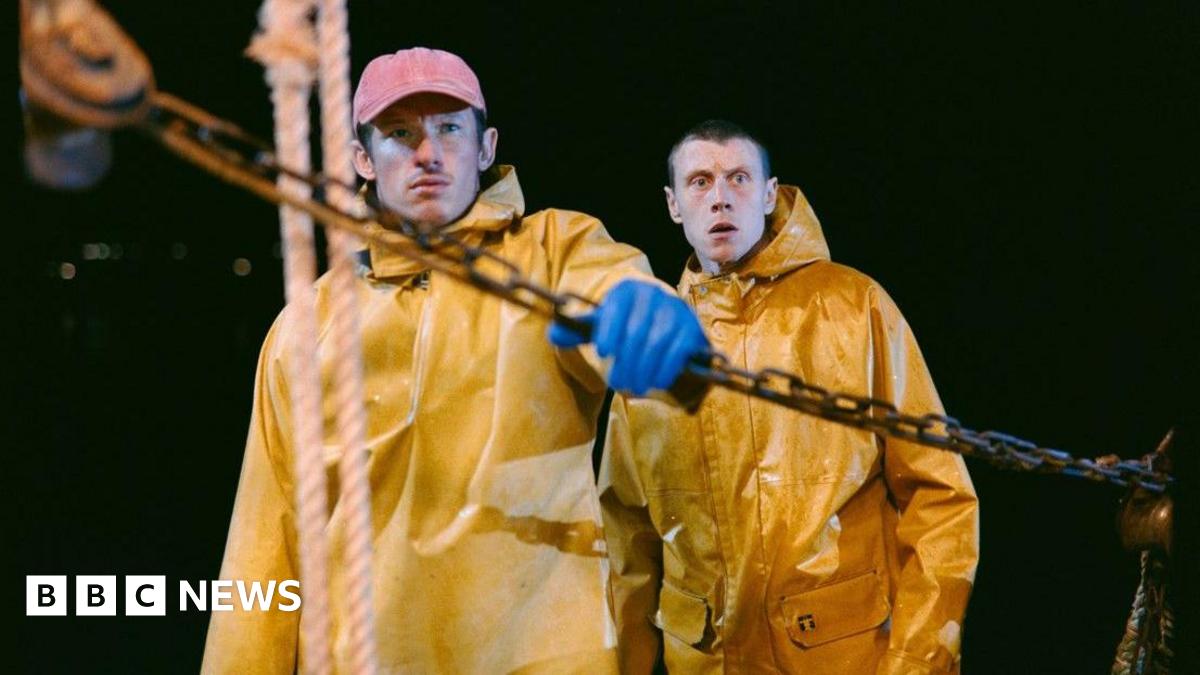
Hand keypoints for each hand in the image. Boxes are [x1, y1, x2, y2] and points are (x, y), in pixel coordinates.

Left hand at [549, 279, 707, 394]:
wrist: (667, 331)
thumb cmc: (628, 328)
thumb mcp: (603, 327)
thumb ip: (577, 330)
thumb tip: (552, 332)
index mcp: (627, 290)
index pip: (616, 309)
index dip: (609, 330)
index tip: (602, 353)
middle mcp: (654, 295)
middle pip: (636, 331)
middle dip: (625, 361)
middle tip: (618, 382)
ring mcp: (676, 311)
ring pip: (657, 342)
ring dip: (644, 369)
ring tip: (635, 386)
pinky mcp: (692, 329)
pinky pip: (678, 350)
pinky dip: (666, 368)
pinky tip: (657, 381)